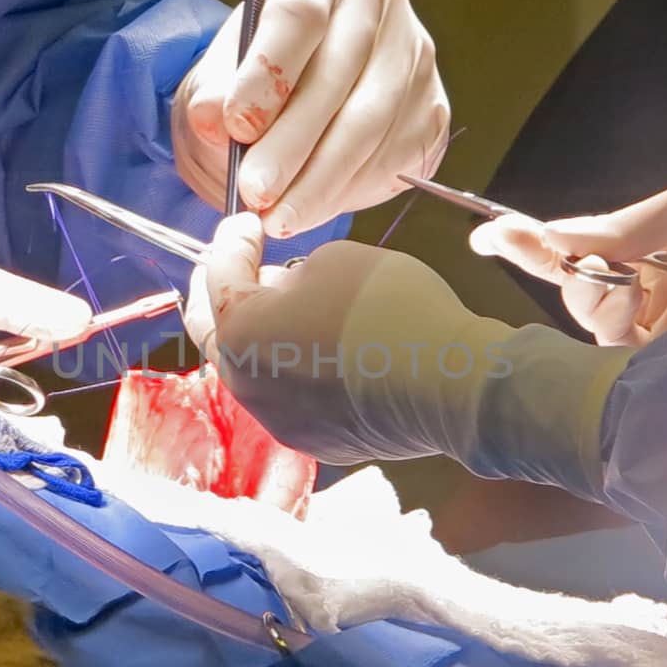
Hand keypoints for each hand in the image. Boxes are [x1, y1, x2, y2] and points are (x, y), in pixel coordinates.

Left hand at [173, 0, 449, 238]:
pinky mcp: (432, 108)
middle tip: (254, 192)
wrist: (299, 94)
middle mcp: (379, 0)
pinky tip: (314, 208)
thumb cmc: (257, 75)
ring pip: (370, 125)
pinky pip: (396, 157)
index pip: (300, 13)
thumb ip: (213, 92)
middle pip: (338, 77)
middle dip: (292, 144)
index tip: (237, 125)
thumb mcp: (221, 74)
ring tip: (278, 216)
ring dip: (320, 182)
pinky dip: (351, 191)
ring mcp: (415, 54)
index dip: (268, 72)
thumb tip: (213, 117)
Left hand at [185, 215, 631, 497]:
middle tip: (237, 263)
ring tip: (284, 301)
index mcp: (239, 334)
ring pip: (254, 369)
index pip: (219, 277)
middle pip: (219, 333)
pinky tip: (318, 345)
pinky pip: (290, 396)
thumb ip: (292, 271)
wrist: (447, 384)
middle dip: (224, 293)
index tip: (245, 226)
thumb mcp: (334, 259)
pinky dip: (292, 366)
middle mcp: (247, 387)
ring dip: (260, 333)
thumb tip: (284, 286)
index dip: (232, 243)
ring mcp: (280, 422)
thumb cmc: (389, 311)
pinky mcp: (316, 441)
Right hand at [470, 168, 666, 346]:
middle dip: (577, 278)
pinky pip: (628, 371)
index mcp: (664, 250)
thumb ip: (638, 221)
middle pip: (580, 295)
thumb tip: (563, 237)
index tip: (490, 237)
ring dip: (601, 307)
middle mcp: (661, 299)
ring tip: (646, 296)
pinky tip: (642, 329)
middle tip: (605, 271)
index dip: (536, 243)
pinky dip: (618, 348)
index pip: (586, 249)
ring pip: (596, 332)